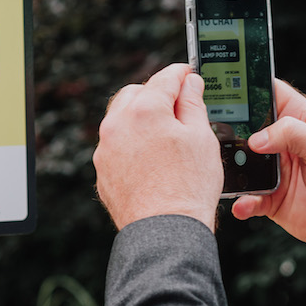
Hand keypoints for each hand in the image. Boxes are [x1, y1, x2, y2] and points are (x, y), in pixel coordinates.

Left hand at [94, 63, 222, 230]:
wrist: (165, 231)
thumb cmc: (188, 187)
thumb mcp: (202, 138)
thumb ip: (193, 104)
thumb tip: (190, 85)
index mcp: (144, 110)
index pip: (165, 78)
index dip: (182, 74)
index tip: (189, 75)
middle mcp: (118, 124)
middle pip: (137, 93)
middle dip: (157, 94)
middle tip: (179, 106)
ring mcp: (106, 149)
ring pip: (121, 118)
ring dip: (140, 118)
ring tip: (165, 134)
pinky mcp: (102, 170)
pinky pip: (116, 145)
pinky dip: (131, 142)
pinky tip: (151, 158)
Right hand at [230, 80, 305, 262]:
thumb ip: (293, 134)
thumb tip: (257, 139)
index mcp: (300, 120)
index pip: (269, 93)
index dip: (247, 85)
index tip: (222, 83)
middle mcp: (283, 142)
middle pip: (246, 127)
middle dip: (228, 128)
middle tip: (211, 130)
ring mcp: (275, 170)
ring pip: (242, 162)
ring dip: (231, 166)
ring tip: (223, 168)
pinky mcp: (271, 198)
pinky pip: (248, 197)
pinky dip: (243, 201)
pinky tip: (244, 204)